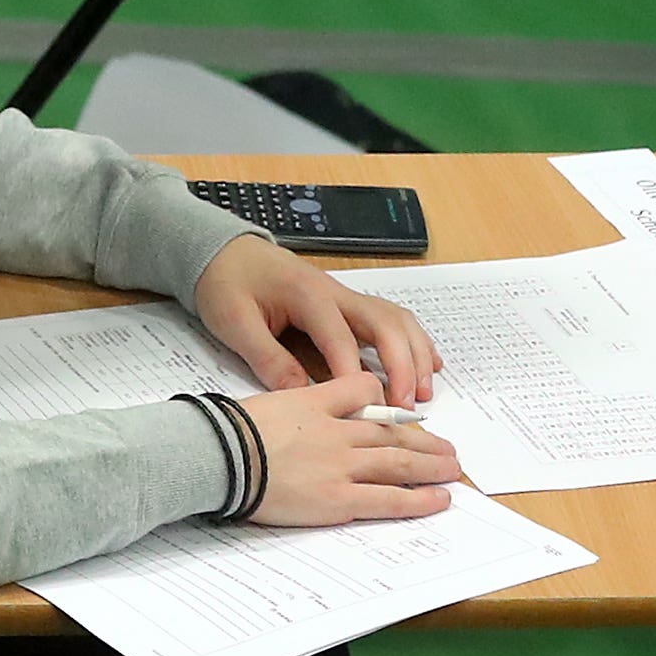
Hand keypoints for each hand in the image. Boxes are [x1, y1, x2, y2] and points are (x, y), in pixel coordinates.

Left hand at [193, 233, 445, 406]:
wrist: (226, 251)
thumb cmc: (228, 283)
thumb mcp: (235, 323)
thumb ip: (267, 357)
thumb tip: (299, 392)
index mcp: (308, 296)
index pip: (340, 337)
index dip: (352, 371)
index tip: (363, 404)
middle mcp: (337, 294)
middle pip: (385, 324)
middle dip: (401, 364)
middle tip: (406, 402)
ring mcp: (347, 297)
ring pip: (397, 321)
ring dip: (415, 354)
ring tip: (423, 390)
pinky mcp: (348, 304)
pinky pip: (392, 320)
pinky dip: (414, 342)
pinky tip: (428, 364)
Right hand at [240, 370, 465, 526]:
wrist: (215, 455)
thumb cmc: (228, 431)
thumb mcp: (268, 399)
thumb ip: (295, 399)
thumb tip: (301, 407)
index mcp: (318, 401)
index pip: (364, 390)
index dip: (384, 402)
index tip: (400, 414)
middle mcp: (338, 431)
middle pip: (392, 432)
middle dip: (424, 441)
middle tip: (447, 450)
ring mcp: (340, 465)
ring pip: (399, 461)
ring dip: (431, 467)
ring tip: (452, 471)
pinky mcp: (337, 499)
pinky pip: (387, 499)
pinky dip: (417, 500)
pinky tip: (438, 500)